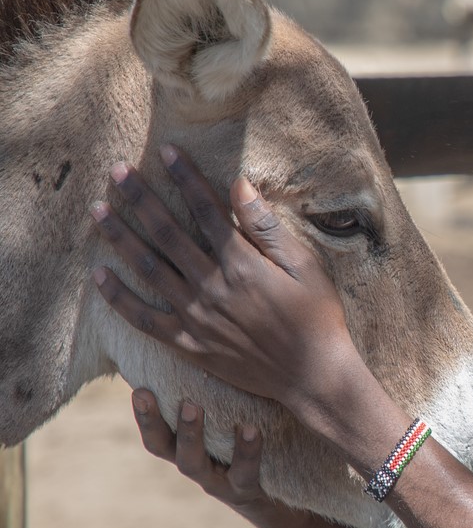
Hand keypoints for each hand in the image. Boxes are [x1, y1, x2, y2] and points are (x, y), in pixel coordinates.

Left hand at [92, 145, 362, 415]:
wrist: (312, 376)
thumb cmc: (317, 318)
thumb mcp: (306, 267)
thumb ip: (267, 228)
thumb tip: (239, 186)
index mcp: (242, 265)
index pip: (205, 210)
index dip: (184, 178)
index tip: (166, 152)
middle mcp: (212, 287)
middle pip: (167, 234)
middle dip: (140, 199)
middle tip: (117, 173)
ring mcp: (196, 318)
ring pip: (148, 269)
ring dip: (121, 238)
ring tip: (99, 211)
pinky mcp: (189, 345)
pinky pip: (144, 319)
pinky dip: (119, 298)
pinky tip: (101, 275)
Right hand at [131, 388, 308, 527]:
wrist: (280, 503)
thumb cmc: (249, 456)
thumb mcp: (230, 434)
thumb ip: (216, 408)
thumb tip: (204, 368)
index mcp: (185, 451)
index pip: (155, 434)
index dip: (143, 416)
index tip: (138, 389)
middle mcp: (195, 467)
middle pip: (162, 448)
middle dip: (152, 421)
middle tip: (145, 392)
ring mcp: (218, 482)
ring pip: (193, 464)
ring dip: (189, 434)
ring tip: (194, 406)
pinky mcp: (245, 490)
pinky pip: (243, 473)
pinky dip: (247, 451)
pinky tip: (253, 429)